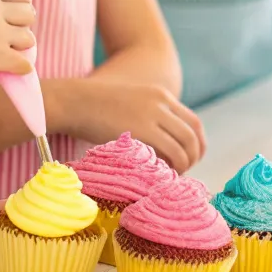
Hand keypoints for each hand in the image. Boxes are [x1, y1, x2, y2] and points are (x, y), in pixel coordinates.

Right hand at [56, 79, 205, 173]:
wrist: (74, 100)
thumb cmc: (93, 106)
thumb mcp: (129, 103)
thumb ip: (147, 116)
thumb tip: (158, 144)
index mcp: (160, 95)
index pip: (193, 121)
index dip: (197, 143)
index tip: (192, 157)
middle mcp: (161, 103)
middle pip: (192, 134)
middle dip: (194, 156)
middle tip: (183, 171)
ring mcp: (153, 116)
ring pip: (184, 146)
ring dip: (184, 165)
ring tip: (171, 176)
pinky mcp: (142, 131)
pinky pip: (169, 153)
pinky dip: (171, 167)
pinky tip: (161, 175)